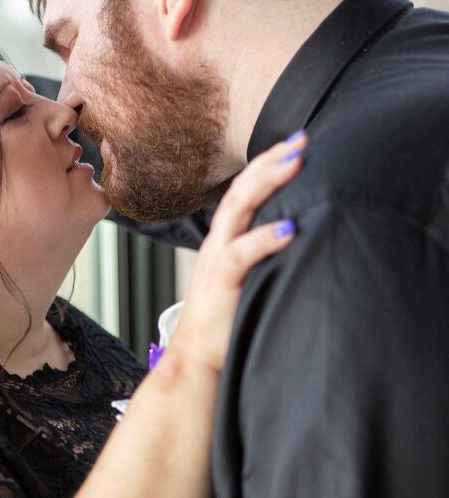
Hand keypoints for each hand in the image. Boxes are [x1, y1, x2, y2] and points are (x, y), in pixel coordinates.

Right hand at [170, 132, 308, 371]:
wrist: (197, 357)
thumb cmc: (227, 321)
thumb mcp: (247, 279)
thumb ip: (264, 257)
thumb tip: (300, 238)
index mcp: (224, 239)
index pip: (245, 190)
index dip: (268, 163)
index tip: (298, 143)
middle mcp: (218, 242)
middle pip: (242, 189)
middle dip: (271, 160)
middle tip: (302, 140)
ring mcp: (216, 259)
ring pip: (239, 209)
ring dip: (268, 182)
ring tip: (296, 162)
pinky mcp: (220, 283)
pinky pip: (241, 254)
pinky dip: (265, 238)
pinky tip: (289, 228)